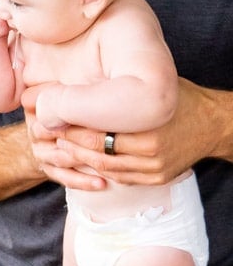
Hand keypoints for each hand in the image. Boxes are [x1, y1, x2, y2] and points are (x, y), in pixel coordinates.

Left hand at [23, 77, 222, 189]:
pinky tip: (87, 158)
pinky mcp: (156, 179)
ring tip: (64, 145)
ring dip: (80, 158)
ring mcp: (153, 168)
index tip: (54, 117)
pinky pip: (119, 177)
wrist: (212, 124)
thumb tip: (73, 86)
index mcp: (145, 124)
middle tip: (52, 132)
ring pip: (104, 167)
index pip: (95, 130)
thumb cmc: (176, 97)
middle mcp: (150, 149)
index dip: (70, 125)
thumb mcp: (148, 86)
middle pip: (95, 151)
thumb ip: (117, 91)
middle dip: (70, 143)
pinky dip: (100, 169)